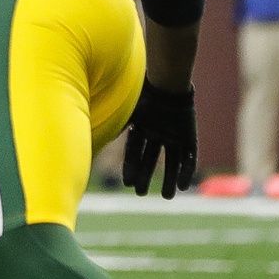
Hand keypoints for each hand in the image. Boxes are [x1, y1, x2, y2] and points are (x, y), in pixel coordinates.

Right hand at [122, 81, 196, 199]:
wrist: (168, 80)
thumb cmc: (143, 94)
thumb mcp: (125, 112)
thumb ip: (111, 127)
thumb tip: (89, 141)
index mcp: (140, 126)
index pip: (133, 152)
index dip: (131, 168)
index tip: (128, 183)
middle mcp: (156, 132)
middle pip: (151, 159)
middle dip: (146, 176)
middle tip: (142, 194)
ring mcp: (174, 134)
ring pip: (171, 161)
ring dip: (170, 179)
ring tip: (168, 197)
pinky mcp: (189, 135)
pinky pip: (189, 157)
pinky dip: (187, 171)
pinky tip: (184, 186)